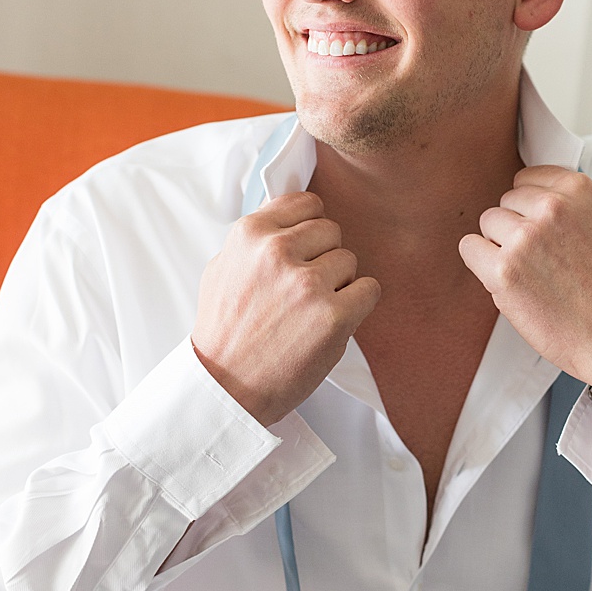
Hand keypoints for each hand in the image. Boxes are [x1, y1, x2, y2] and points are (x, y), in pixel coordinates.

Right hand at [192, 191, 380, 426]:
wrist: (226, 387)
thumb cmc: (224, 331)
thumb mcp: (222, 269)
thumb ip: (255, 240)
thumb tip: (287, 218)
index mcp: (249, 234)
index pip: (306, 203)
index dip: (309, 229)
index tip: (304, 250)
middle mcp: (277, 252)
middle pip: (331, 231)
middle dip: (323, 257)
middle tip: (303, 290)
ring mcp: (307, 284)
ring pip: (350, 260)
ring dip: (338, 284)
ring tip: (310, 311)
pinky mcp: (334, 316)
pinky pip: (370, 289)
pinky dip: (357, 305)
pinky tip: (331, 322)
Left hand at [458, 166, 591, 383]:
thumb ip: (579, 205)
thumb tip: (551, 196)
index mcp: (578, 191)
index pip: (528, 179)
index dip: (530, 205)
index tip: (538, 223)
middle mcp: (550, 209)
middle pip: (506, 203)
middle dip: (516, 226)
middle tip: (539, 257)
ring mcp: (525, 239)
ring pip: (487, 223)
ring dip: (500, 245)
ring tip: (529, 270)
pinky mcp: (503, 270)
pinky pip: (469, 247)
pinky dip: (481, 262)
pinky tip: (504, 278)